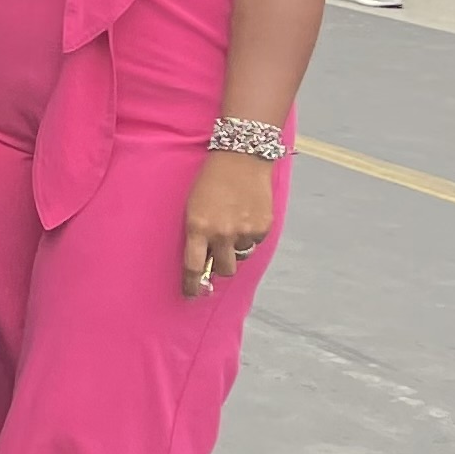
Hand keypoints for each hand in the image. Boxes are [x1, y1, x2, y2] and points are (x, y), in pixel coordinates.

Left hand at [180, 152, 278, 297]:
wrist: (240, 158)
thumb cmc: (210, 181)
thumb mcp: (193, 206)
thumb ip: (197, 232)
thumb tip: (203, 258)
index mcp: (197, 227)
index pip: (192, 266)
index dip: (192, 285)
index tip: (192, 295)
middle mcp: (221, 233)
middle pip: (223, 269)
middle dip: (220, 267)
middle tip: (218, 256)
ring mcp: (244, 231)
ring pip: (241, 255)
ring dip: (236, 247)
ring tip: (233, 223)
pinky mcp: (263, 227)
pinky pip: (255, 241)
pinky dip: (250, 234)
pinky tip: (246, 214)